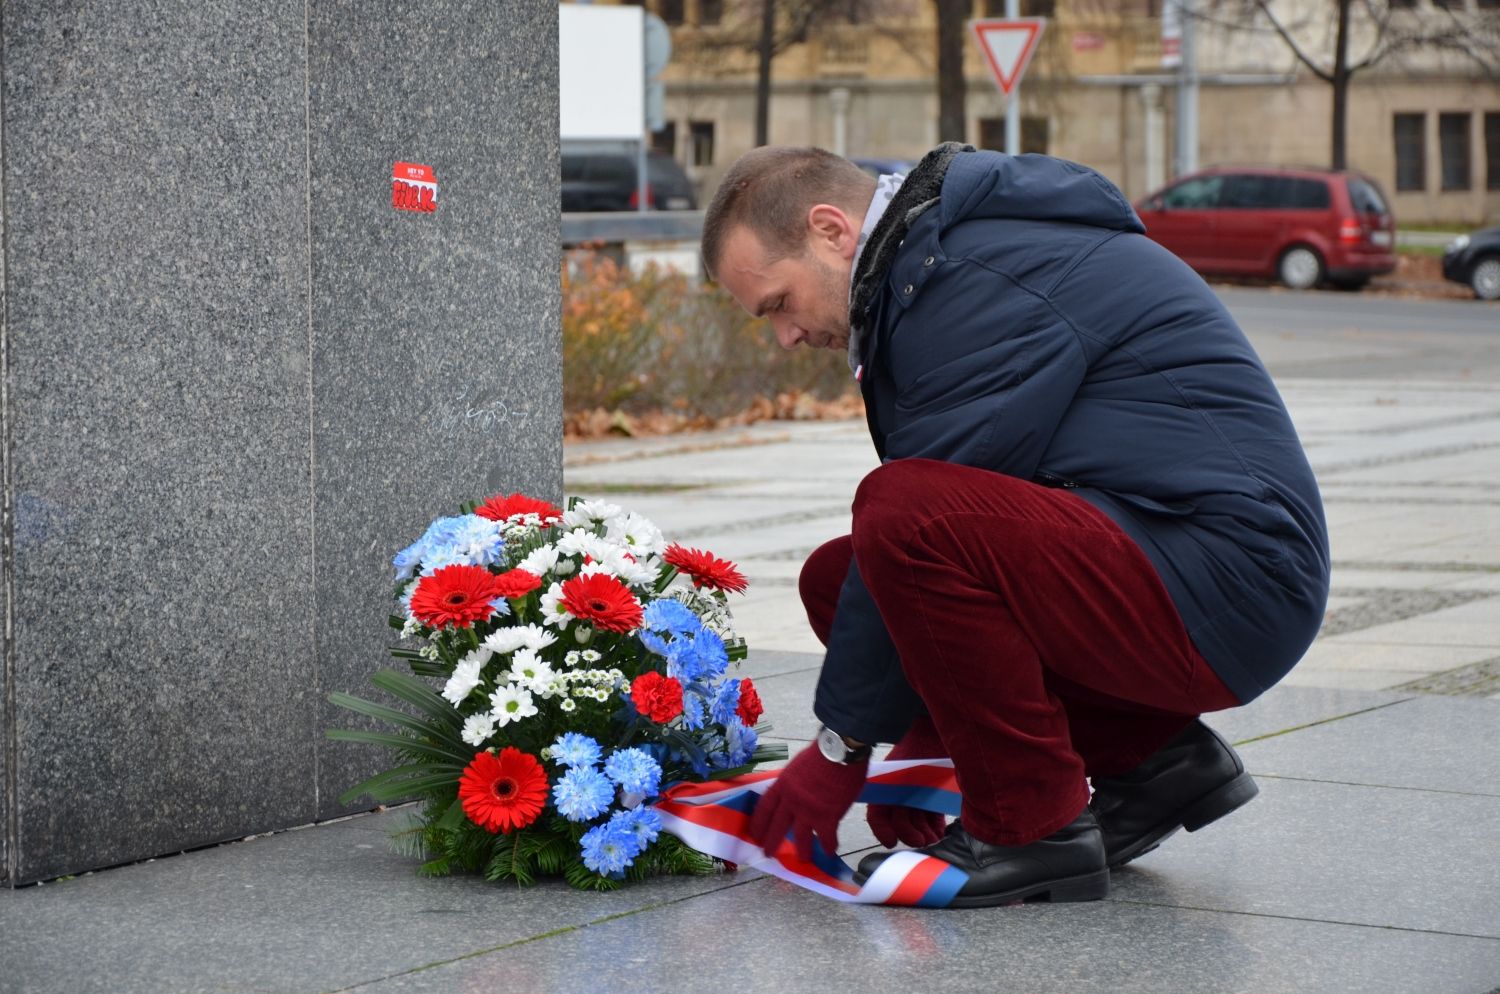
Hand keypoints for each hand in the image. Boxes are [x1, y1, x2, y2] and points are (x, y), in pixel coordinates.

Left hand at [748, 742, 867, 862]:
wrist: (838, 753)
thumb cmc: (821, 753)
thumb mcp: (798, 766)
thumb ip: (795, 782)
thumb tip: (798, 790)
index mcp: (782, 785)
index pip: (765, 808)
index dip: (758, 823)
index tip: (754, 834)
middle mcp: (791, 801)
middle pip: (777, 826)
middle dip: (771, 842)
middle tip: (767, 854)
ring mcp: (808, 812)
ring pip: (801, 837)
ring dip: (802, 851)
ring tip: (803, 859)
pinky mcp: (827, 818)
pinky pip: (826, 838)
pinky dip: (828, 846)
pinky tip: (829, 852)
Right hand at [866, 714, 947, 848]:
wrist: (936, 730)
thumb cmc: (918, 747)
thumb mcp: (901, 771)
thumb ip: (890, 794)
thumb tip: (891, 814)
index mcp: (888, 786)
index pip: (878, 814)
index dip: (882, 830)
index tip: (890, 842)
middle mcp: (901, 792)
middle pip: (899, 821)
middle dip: (908, 834)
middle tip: (920, 841)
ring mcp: (918, 793)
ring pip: (916, 821)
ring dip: (922, 833)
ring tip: (931, 838)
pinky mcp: (933, 794)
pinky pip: (931, 816)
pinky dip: (934, 826)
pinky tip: (938, 831)